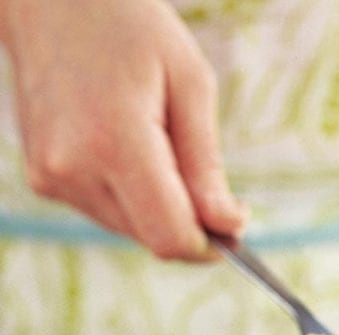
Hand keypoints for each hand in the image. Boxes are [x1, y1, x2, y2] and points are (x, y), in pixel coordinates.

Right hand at [0, 0, 246, 259]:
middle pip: (152, 237)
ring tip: (154, 140)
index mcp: (113, 142)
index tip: (234, 225)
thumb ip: (207, 165)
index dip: (209, 244)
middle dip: (187, 220)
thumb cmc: (128, 26)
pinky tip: (125, 146)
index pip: (170, 236)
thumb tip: (227, 226)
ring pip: (131, 230)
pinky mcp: (44, 180)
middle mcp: (73, 169)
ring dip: (158, 206)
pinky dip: (131, 195)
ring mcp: (52, 177)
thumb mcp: (190, 83)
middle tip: (198, 169)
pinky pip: (107, 212)